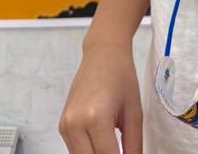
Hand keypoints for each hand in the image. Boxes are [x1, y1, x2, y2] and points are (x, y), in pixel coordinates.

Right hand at [59, 36, 142, 153]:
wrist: (103, 54)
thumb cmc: (121, 77)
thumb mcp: (135, 113)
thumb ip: (134, 146)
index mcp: (96, 118)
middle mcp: (75, 123)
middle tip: (121, 152)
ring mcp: (65, 125)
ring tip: (113, 148)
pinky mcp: (62, 125)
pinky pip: (75, 150)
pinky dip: (89, 153)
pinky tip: (103, 146)